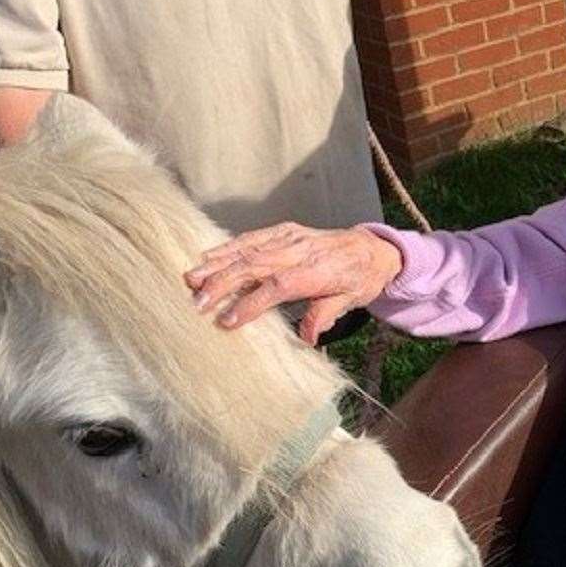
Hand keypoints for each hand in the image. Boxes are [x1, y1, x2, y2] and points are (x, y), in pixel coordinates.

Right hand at [185, 223, 403, 342]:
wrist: (373, 248)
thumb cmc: (361, 278)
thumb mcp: (351, 301)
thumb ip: (325, 314)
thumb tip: (308, 337)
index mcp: (318, 271)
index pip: (279, 287)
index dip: (251, 303)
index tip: (226, 320)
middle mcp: (302, 250)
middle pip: (256, 266)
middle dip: (223, 284)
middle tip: (197, 303)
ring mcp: (292, 237)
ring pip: (249, 249)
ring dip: (218, 264)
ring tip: (192, 278)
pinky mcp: (286, 230)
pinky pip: (254, 237)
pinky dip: (229, 246)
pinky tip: (208, 257)